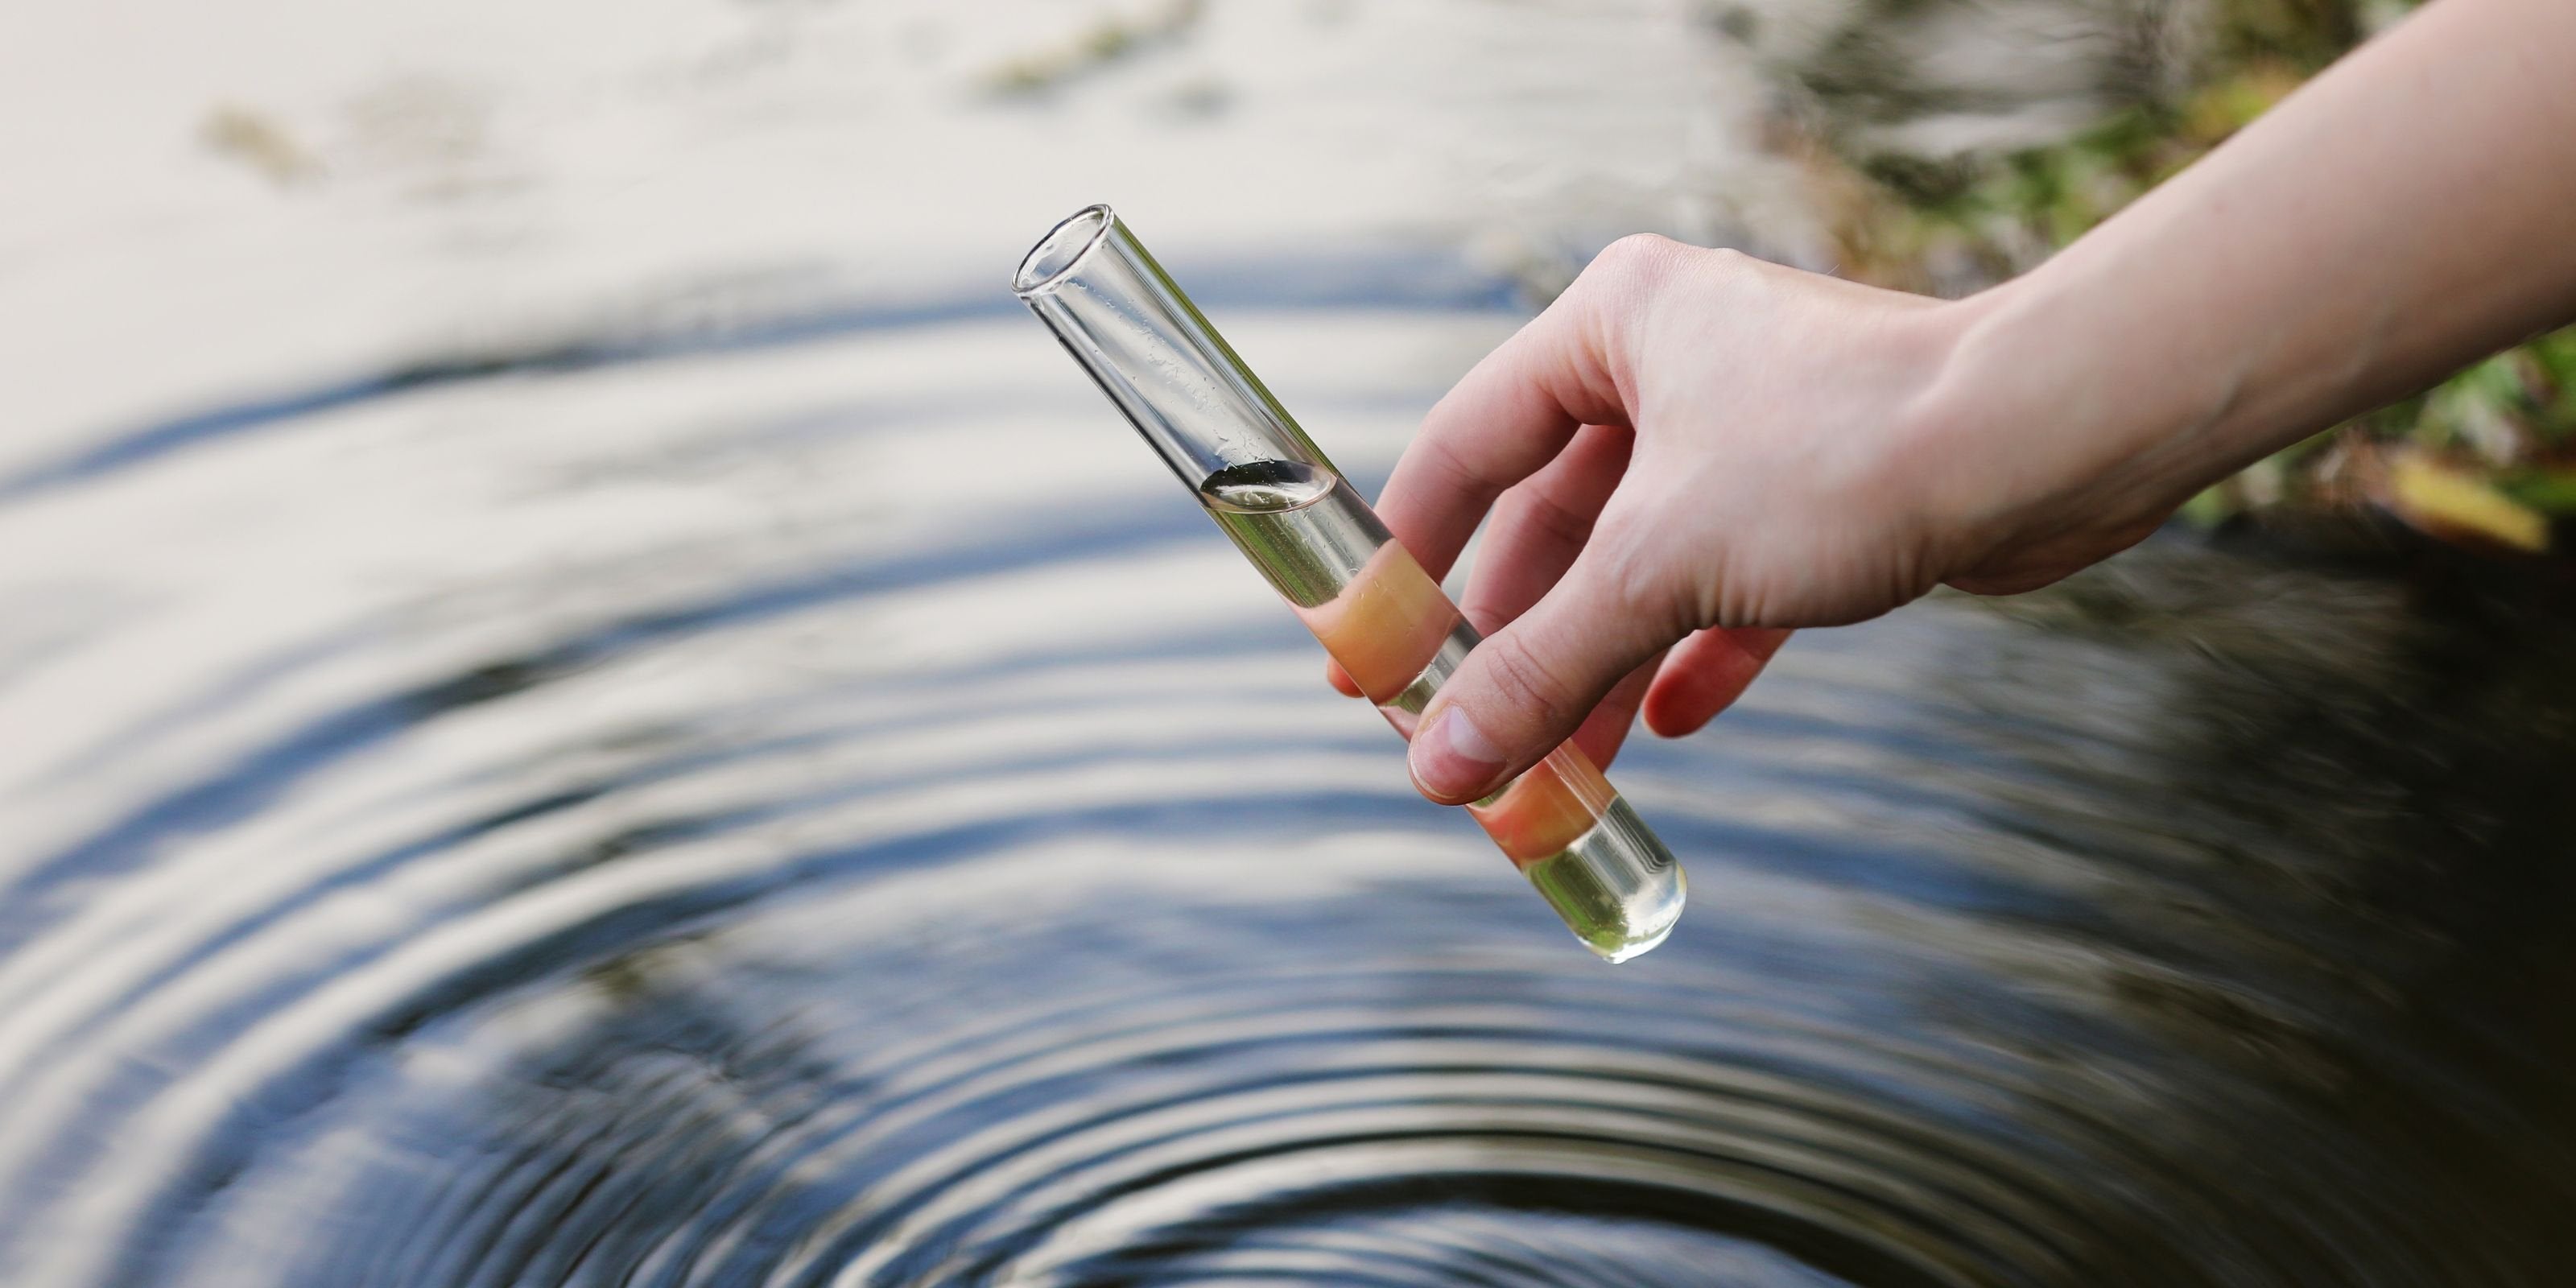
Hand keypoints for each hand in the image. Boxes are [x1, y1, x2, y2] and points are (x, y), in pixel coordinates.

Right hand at [1375, 235, 2168, 804]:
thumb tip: (1438, 766)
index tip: (1365, 655)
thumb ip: (1539, 668)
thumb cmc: (1844, 457)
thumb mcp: (1658, 570)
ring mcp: (1752, 425)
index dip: (1405, 558)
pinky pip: (1726, 582)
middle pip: (1552, 518)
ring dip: (1597, 666)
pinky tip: (1663, 727)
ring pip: (1642, 561)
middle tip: (1462, 733)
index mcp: (1613, 323)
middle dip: (1514, 640)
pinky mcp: (1825, 489)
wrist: (2045, 444)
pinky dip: (1689, 653)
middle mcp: (1677, 359)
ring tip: (1553, 771)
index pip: (1465, 446)